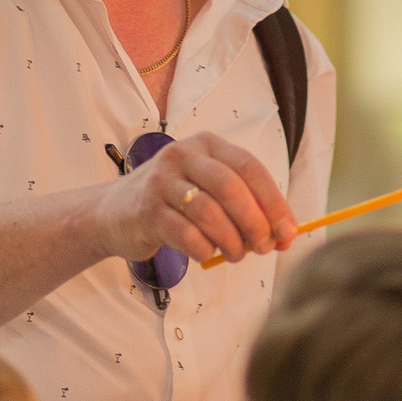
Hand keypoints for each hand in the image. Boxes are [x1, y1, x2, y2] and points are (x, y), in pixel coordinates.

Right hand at [97, 132, 294, 266]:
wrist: (113, 211)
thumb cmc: (174, 202)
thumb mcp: (208, 191)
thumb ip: (245, 207)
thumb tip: (286, 235)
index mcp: (206, 145)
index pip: (250, 167)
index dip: (274, 202)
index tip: (288, 231)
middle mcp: (183, 155)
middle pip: (231, 187)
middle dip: (255, 223)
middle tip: (264, 248)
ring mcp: (161, 182)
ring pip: (209, 212)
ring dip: (231, 241)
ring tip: (235, 255)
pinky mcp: (146, 211)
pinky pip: (186, 234)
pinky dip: (204, 250)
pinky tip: (206, 254)